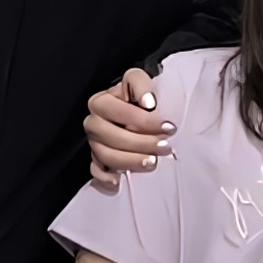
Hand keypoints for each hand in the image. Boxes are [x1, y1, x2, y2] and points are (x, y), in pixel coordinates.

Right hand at [85, 67, 171, 189]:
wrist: (143, 110)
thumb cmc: (142, 96)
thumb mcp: (140, 81)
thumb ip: (141, 84)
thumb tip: (148, 102)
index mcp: (101, 102)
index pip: (114, 111)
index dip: (142, 120)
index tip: (168, 127)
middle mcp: (94, 122)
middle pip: (108, 135)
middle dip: (139, 143)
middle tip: (165, 147)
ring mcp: (95, 143)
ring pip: (104, 155)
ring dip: (129, 161)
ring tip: (153, 162)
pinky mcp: (98, 159)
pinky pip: (95, 171)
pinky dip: (104, 177)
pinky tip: (118, 181)